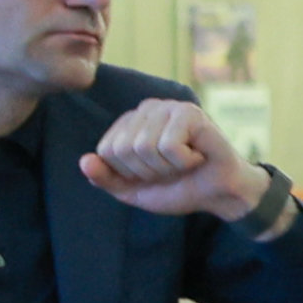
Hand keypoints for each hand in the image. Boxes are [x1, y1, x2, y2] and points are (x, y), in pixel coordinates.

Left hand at [80, 98, 264, 218]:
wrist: (218, 194)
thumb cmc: (178, 187)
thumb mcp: (134, 189)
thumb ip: (106, 178)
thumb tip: (84, 162)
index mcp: (130, 123)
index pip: (106, 151)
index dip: (129, 173)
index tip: (153, 174)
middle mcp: (147, 109)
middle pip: (123, 149)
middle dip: (148, 171)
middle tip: (171, 169)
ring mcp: (169, 108)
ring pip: (145, 147)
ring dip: (167, 168)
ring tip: (185, 163)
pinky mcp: (190, 113)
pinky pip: (169, 146)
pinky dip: (184, 162)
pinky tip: (197, 157)